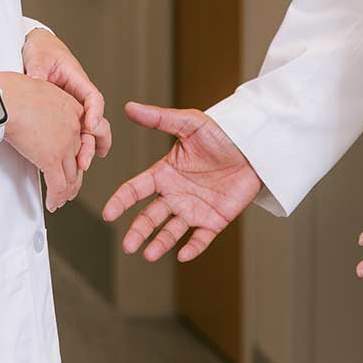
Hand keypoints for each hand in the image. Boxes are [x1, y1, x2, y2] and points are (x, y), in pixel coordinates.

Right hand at [0, 72, 91, 211]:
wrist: (4, 97)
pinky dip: (56, 198)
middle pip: (80, 158)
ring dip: (66, 192)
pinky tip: (53, 203)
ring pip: (72, 176)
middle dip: (74, 176)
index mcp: (72, 107)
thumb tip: (28, 112)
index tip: (80, 160)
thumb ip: (41, 104)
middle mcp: (74, 127)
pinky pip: (58, 185)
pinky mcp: (51, 159)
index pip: (86, 135)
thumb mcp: (37, 89)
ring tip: (61, 199)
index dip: (83, 151)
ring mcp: (65, 144)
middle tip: (69, 186)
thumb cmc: (10, 89)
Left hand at [22, 27, 112, 175]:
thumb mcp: (39, 58)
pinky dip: (73, 144)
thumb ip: (39, 72)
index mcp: (78, 79)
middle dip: (96, 138)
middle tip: (91, 155)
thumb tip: (36, 81)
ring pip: (84, 128)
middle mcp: (78, 95)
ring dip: (87, 146)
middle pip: (95, 119)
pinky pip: (71, 129)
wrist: (35, 46)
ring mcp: (71, 105)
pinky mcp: (61, 112)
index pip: (93, 98)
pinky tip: (71, 159)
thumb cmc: (41, 49)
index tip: (89, 127)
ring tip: (83, 165)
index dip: (94, 114)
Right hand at [100, 102, 264, 261]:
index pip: (135, 190)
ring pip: (171, 231)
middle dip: (138, 231)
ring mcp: (194, 209)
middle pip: (150, 216)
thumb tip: (129, 107)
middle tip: (128, 246)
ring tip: (148, 254)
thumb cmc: (220, 133)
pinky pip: (201, 238)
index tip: (109, 214)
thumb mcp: (189, 123)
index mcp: (164, 173)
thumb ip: (159, 118)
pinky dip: (192, 247)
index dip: (121, 201)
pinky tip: (183, 255)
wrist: (254, 146)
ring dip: (160, 244)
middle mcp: (175, 194)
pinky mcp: (215, 220)